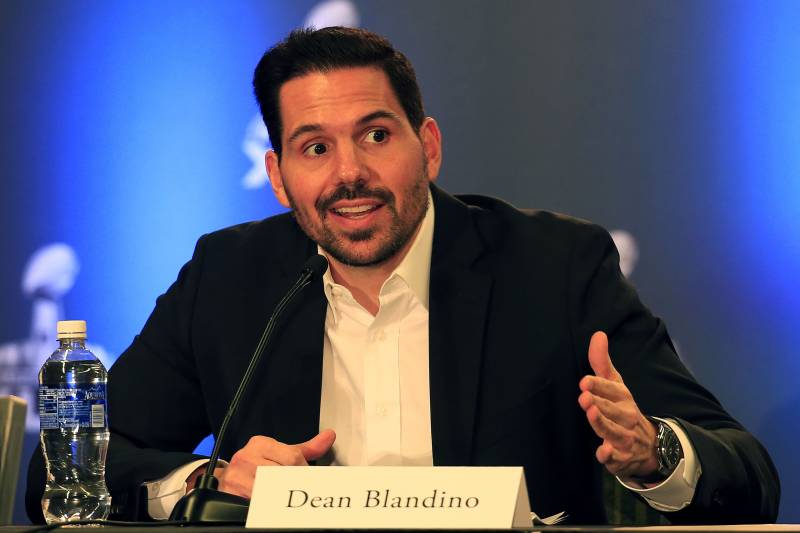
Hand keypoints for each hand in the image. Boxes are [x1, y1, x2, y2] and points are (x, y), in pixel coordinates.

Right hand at [215, 429, 335, 498]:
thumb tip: (329, 436)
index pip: (292, 458)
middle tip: (298, 492)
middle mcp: (246, 458)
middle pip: (284, 474)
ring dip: (282, 498)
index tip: (307, 478)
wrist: (224, 480)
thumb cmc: (253, 466)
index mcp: (260, 444)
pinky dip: (269, 508)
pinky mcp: (230, 497)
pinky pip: (258, 505)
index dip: (304, 471)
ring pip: (272, 491)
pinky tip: (273, 506)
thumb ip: (304, 449)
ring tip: (285, 498)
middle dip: (294, 485)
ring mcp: (237, 478)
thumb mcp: (278, 453)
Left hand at [578, 331, 658, 479]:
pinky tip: (603, 453)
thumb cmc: (623, 409)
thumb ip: (602, 363)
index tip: (584, 382)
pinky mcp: (622, 458)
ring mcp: (625, 438)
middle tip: (584, 397)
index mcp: (623, 397)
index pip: (612, 389)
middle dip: (599, 404)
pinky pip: (617, 459)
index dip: (599, 385)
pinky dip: (611, 457)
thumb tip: (598, 334)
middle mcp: (626, 417)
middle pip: (612, 410)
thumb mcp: (615, 385)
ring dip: (603, 424)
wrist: (651, 445)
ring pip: (614, 431)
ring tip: (591, 414)